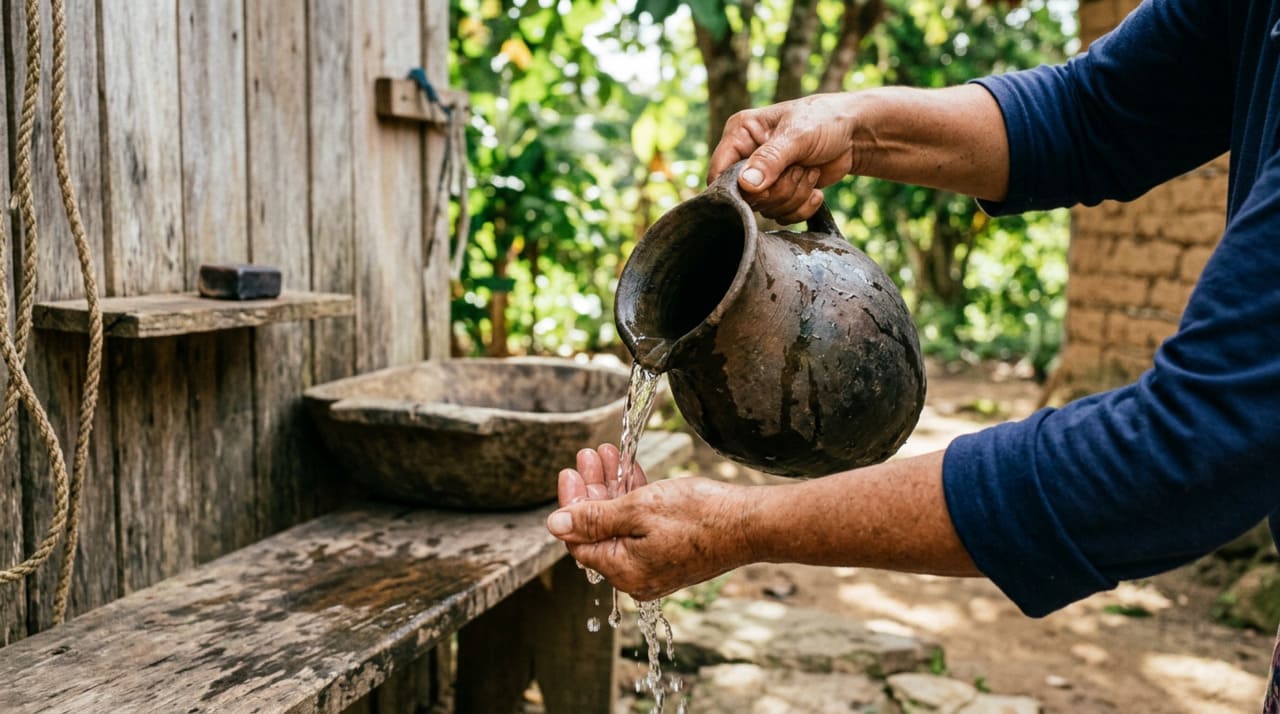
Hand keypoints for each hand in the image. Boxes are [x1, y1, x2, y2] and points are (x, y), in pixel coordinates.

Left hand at [546, 445, 753, 599]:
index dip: (570, 504)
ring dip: (613, 489)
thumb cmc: (699, 515)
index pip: (579, 539)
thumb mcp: (638, 509)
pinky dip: (635, 500)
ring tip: (608, 455)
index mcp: (622, 570)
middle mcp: (636, 575)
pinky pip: (643, 528)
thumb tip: (554, 526)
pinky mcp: (672, 554)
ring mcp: (655, 566)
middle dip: (592, 490)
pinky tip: (631, 471)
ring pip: (622, 525)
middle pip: (600, 530)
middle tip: (588, 457)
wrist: (750, 524)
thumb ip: (593, 518)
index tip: (570, 472)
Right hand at [707, 93, 861, 222]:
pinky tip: (815, 187)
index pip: (718, 172)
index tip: (763, 187)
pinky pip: (783, 216)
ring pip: (766, 209)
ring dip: (795, 195)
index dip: (737, 188)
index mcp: (740, 135)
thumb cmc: (824, 120)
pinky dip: (803, 206)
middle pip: (746, 197)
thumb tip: (746, 185)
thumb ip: (770, 159)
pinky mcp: (780, 194)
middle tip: (800, 168)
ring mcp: (764, 179)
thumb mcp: (798, 135)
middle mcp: (746, 158)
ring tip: (809, 171)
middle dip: (779, 189)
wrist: (855, 133)